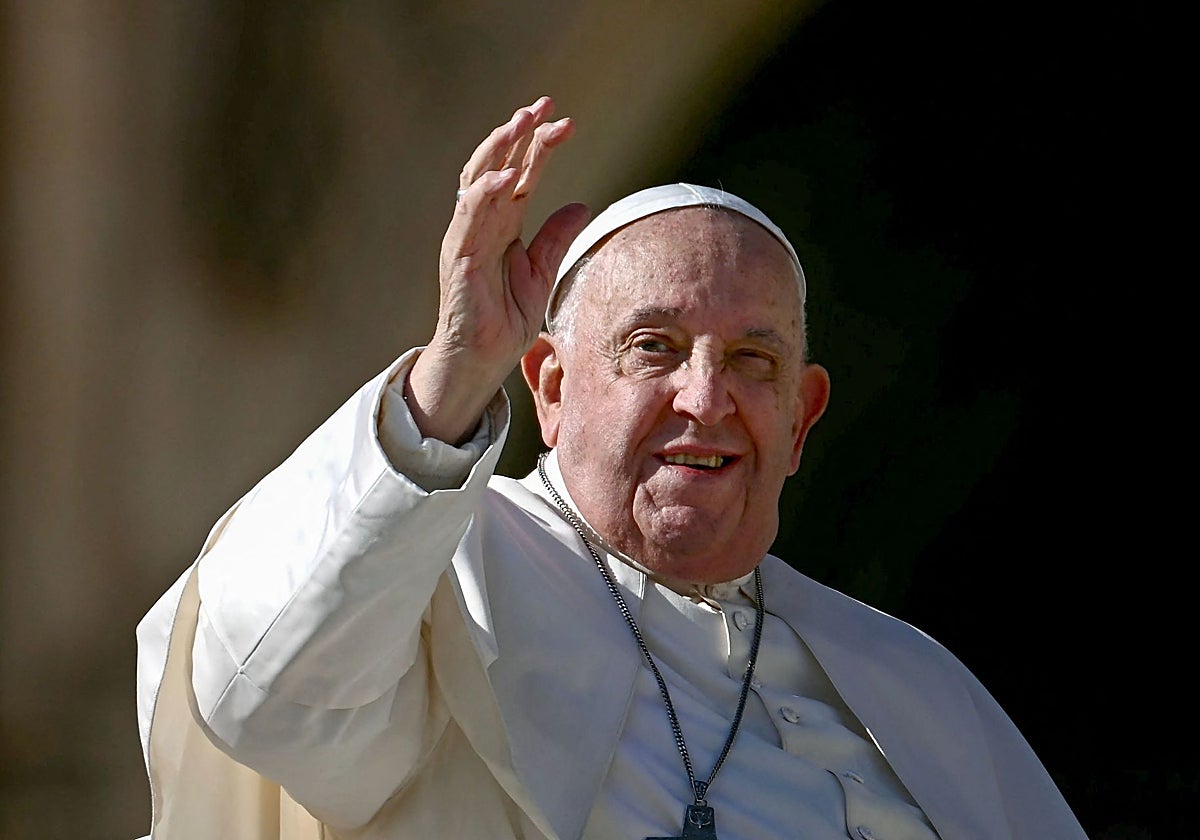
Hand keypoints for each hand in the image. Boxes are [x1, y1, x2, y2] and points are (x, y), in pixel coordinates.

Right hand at [406, 97, 589, 443]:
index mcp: (503, 223)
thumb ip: (556, 238)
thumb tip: (582, 204)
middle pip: (499, 164)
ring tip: (522, 122)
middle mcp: (482, 222)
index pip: (522, 173)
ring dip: (500, 148)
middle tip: (544, 105)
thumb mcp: (542, 273)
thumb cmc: (505, 319)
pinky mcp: (458, 254)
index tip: (565, 121)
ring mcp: (467, 235)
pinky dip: (488, 191)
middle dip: (519, 132)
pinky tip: (510, 175)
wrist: (481, 359)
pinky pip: (470, 215)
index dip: (540, 145)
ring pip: (478, 178)